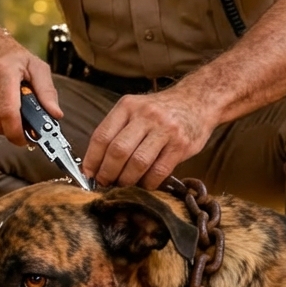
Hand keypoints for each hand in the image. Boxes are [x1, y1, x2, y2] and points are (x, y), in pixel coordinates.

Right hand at [0, 26, 61, 145]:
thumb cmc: (7, 54)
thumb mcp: (34, 65)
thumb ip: (47, 91)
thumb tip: (55, 115)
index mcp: (3, 70)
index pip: (8, 111)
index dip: (17, 132)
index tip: (25, 139)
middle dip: (8, 128)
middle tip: (17, 121)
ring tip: (2, 109)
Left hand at [82, 85, 212, 188]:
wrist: (197, 101)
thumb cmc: (160, 111)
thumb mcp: (135, 109)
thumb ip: (117, 130)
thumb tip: (95, 163)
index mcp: (128, 106)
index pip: (102, 136)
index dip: (92, 159)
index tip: (88, 174)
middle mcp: (145, 116)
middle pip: (118, 151)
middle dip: (107, 173)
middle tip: (105, 183)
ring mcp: (165, 129)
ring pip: (138, 162)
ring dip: (126, 180)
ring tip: (123, 185)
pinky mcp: (181, 145)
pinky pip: (159, 171)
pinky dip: (148, 183)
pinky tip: (144, 184)